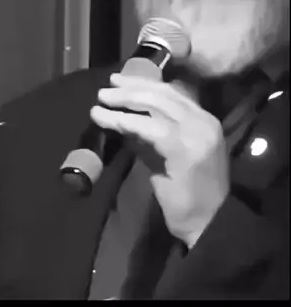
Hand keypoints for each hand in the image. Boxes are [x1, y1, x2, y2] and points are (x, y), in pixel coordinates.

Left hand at [90, 74, 229, 247]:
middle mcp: (203, 121)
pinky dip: (126, 122)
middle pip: (162, 94)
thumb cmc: (186, 196)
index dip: (143, 84)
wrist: (207, 224)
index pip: (171, 92)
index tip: (119, 82)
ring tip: (101, 101)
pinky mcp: (185, 149)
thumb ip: (149, 136)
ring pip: (155, 105)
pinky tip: (109, 121)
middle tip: (105, 88)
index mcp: (204, 120)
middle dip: (130, 88)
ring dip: (124, 101)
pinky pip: (150, 128)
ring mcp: (197, 133)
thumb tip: (122, 119)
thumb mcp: (166, 157)